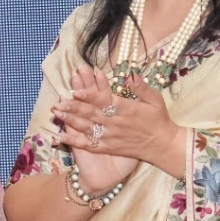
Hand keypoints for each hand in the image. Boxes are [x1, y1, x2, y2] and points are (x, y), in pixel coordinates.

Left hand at [52, 65, 183, 179]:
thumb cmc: (159, 119)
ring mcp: (111, 136)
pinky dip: (74, 141)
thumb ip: (141, 87)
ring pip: (88, 128)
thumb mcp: (155, 99)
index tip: (76, 91)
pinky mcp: (108, 147)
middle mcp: (116, 122)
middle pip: (92, 114)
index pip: (105, 101)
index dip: (90, 96)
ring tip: (57, 113)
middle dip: (74, 107)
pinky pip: (89, 144)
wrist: (163, 145)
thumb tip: (130, 73)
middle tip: (59, 101)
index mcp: (126, 109)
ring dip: (71, 120)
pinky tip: (60, 137)